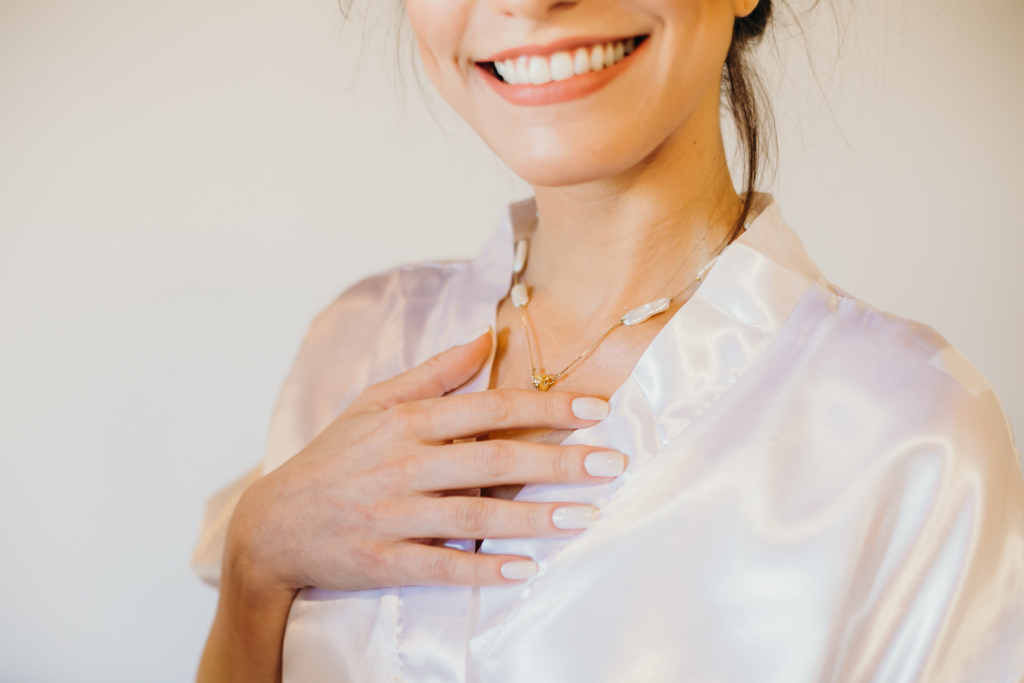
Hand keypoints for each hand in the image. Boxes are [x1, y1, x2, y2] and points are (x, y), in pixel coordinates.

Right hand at [225, 327, 623, 595]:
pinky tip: (522, 569)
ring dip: (534, 517)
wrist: (272, 525)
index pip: (487, 408)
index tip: (594, 410)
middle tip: (610, 463)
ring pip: (474, 514)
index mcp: (404, 422)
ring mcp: (391, 515)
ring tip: (586, 515)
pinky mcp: (381, 561)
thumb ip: (432, 373)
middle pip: (492, 460)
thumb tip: (485, 338)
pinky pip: (440, 564)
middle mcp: (402, 465)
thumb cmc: (332, 459)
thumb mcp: (373, 404)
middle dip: (557, 461)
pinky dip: (481, 566)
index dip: (544, 408)